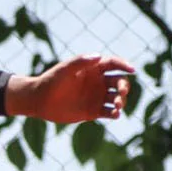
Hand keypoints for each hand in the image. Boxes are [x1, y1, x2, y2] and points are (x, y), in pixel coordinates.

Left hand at [8, 53, 135, 122]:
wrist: (39, 101)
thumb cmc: (51, 81)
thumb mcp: (64, 70)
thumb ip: (81, 62)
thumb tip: (98, 56)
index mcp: (93, 69)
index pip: (114, 64)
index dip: (125, 65)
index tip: (132, 70)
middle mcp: (98, 82)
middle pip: (119, 82)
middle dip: (124, 86)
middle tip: (121, 92)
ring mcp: (97, 97)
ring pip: (117, 98)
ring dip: (121, 101)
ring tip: (116, 106)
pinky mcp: (94, 111)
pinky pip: (109, 112)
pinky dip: (115, 113)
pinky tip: (115, 114)